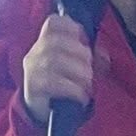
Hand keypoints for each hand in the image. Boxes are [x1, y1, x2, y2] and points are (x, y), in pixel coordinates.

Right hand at [22, 13, 95, 127]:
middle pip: (57, 42)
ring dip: (80, 72)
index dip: (72, 27)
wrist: (44, 112)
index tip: (84, 41)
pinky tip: (81, 96)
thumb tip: (103, 56)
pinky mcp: (34, 88)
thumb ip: (91, 57)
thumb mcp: (76, 66)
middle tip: (89, 70)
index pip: (53, 23)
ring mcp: (32, 71)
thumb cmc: (63, 84)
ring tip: (87, 84)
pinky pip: (55, 82)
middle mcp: (35, 54)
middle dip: (81, 54)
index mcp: (45, 43)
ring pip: (57, 61)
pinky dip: (74, 89)